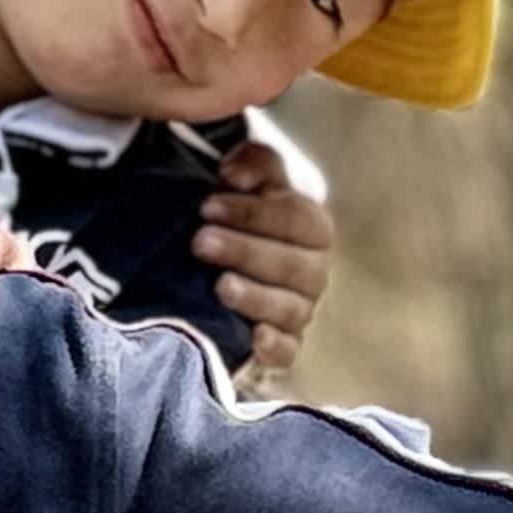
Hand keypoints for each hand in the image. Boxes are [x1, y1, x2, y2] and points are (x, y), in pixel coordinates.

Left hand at [198, 143, 331, 374]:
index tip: (206, 206)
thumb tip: (233, 173)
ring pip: (291, 309)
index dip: (254, 212)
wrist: (212, 255)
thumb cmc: (231, 210)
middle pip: (295, 265)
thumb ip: (252, 161)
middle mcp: (312, 270)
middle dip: (246, 251)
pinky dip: (274, 346)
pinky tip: (254, 336)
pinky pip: (287, 351)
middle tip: (200, 242)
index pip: (298, 219)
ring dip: (255, 297)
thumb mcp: (243, 177)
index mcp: (311, 226)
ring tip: (219, 286)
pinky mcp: (280, 344)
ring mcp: (298, 309)